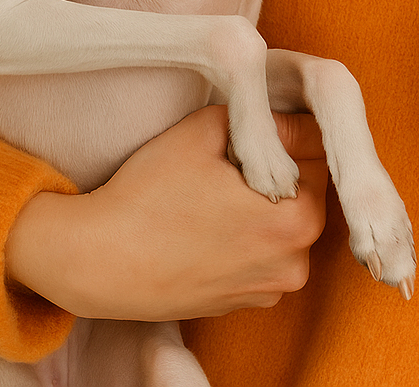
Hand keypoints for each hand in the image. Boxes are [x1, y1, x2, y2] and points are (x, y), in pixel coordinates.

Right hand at [5, 105, 327, 319]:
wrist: (101, 261)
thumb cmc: (149, 193)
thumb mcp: (205, 131)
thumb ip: (261, 117)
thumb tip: (292, 116)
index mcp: (298, 215)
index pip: (318, 149)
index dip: (284, 129)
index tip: (254, 125)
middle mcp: (297, 259)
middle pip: (306, 186)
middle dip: (278, 166)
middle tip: (228, 157)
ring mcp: (273, 286)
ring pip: (286, 219)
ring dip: (265, 201)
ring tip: (215, 191)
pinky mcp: (248, 301)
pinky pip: (266, 251)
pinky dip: (249, 234)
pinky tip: (209, 223)